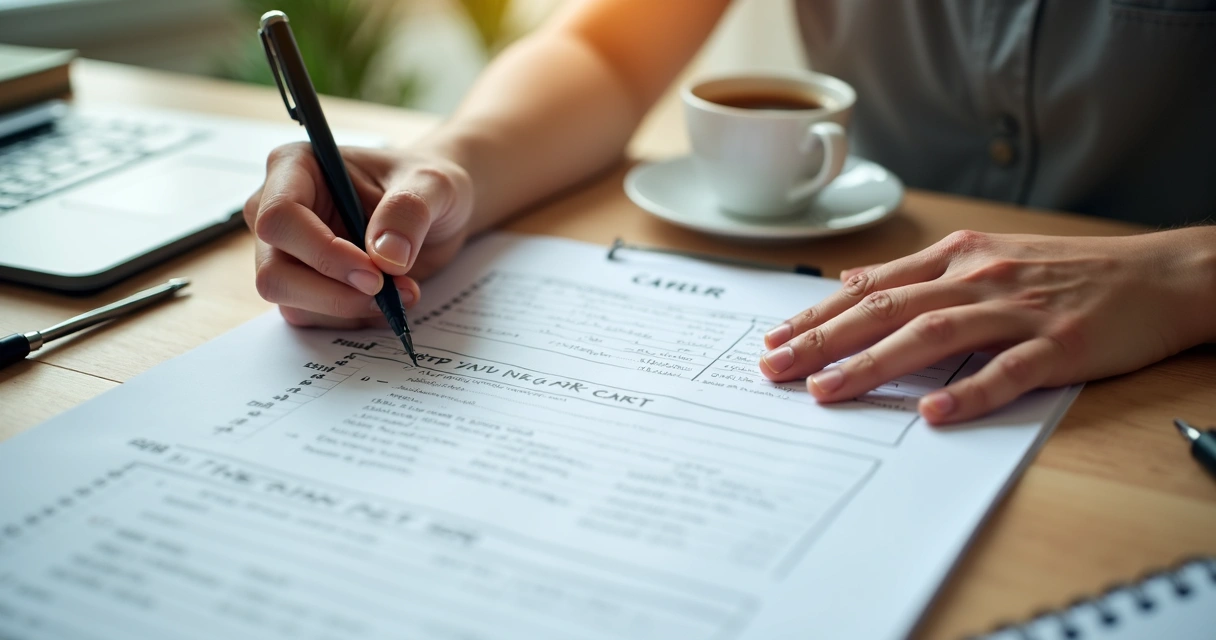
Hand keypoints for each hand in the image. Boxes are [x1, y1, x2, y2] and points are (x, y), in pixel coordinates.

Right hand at [243, 143, 472, 327]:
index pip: (279, 218)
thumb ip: (409, 211)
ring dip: (350, 308)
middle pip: (273, 272)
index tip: (374, 272)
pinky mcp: (303, 284)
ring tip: (404, 290)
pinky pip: (313, 317)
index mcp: (295, 167)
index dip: (323, 252)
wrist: (439, 211)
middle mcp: (279, 211)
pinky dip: (355, 317)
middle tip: (387, 291)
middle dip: (333, 293)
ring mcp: (286, 252)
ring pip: (291, 303)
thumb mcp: (434, 185)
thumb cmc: (426, 186)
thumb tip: (385, 257)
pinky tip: (390, 298)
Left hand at [758, 229, 1215, 424]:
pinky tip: (933, 414)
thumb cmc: (1070, 271)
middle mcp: (980, 278)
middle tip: (774, 369)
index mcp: (959, 257)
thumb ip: (921, 272)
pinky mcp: (1061, 345)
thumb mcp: (987, 255)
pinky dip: (970, 392)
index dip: (819, 315)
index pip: (872, 288)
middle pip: (887, 309)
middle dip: (823, 340)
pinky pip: (1009, 371)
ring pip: (933, 335)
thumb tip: (856, 284)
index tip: (773, 339)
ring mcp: (1020, 310)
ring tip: (827, 391)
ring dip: (874, 364)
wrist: (1162, 273)